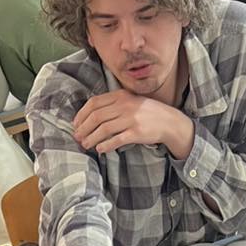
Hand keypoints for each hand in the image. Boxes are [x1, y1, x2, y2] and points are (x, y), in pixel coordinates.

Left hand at [73, 91, 193, 158]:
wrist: (169, 121)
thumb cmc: (146, 113)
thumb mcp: (129, 101)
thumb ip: (112, 104)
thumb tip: (91, 116)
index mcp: (120, 96)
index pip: (94, 103)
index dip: (81, 115)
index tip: (76, 124)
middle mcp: (124, 106)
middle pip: (96, 117)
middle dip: (83, 128)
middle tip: (77, 137)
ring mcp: (131, 119)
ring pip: (104, 129)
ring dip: (91, 138)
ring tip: (85, 145)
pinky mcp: (136, 133)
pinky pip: (116, 140)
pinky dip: (106, 145)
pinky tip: (100, 149)